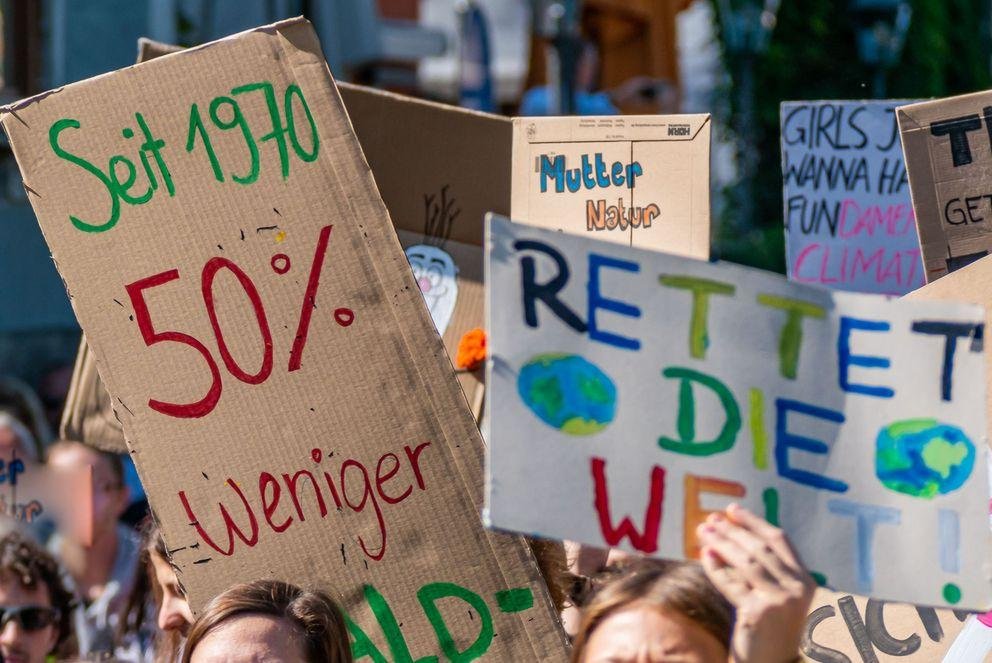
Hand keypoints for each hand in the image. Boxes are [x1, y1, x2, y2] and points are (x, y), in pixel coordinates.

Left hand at [696, 503, 814, 662]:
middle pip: (760, 548)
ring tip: (703, 531)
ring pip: (746, 562)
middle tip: (711, 519)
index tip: (732, 510)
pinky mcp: (759, 613)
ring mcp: (780, 601)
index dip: (755, 522)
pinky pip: (732, 583)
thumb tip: (727, 534)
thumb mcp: (778, 599)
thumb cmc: (772, 634)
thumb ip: (765, 571)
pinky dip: (716, 568)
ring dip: (722, 543)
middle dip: (733, 530)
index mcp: (806, 581)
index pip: (780, 541)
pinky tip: (704, 555)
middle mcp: (798, 589)